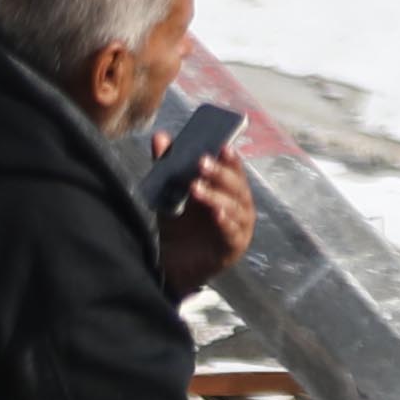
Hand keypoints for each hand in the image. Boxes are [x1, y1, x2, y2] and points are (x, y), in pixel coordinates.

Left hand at [158, 155, 260, 294]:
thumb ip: (168, 165)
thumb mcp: (170, 192)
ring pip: (235, 207)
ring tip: (196, 188)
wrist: (171, 264)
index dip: (229, 157)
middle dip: (220, 172)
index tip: (220, 145)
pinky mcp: (233, 247)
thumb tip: (160, 136)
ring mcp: (239, 227)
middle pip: (236, 185)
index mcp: (228, 189)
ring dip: (217, 195)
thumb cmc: (178, 225)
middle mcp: (239, 205)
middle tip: (201, 162)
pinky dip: (225, 222)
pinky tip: (216, 214)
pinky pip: (232, 232)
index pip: (234, 168)